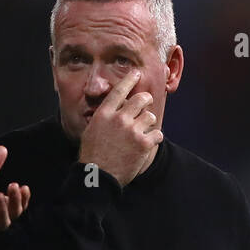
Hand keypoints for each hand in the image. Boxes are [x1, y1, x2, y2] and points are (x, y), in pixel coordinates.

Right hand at [77, 68, 162, 187]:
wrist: (99, 176)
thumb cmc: (92, 155)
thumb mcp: (91, 130)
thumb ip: (104, 117)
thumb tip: (115, 109)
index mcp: (104, 114)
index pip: (120, 90)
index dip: (130, 79)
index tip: (137, 73)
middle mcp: (119, 119)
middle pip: (141, 99)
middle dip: (146, 100)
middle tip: (146, 104)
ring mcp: (132, 131)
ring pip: (150, 116)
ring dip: (148, 123)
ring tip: (143, 131)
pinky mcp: (143, 143)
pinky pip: (157, 133)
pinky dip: (154, 138)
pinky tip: (148, 143)